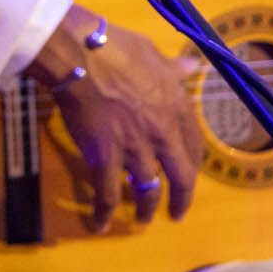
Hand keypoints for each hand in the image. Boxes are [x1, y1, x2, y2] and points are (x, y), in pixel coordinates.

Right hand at [27, 4, 202, 232]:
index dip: (192, 163)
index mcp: (176, 106)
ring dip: (145, 209)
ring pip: (147, 190)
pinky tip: (99, 224)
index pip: (193, 144)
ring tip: (141, 220)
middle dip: (181, 200)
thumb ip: (172, 69)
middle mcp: (162, 133)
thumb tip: (192, 68)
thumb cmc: (114, 47)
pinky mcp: (105, 157)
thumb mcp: (151, 53)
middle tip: (176, 214)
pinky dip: (103, 213)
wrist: (79, 54)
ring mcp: (135, 147)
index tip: (188, 173)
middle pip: (181, 177)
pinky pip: (107, 193)